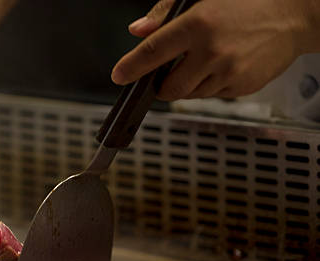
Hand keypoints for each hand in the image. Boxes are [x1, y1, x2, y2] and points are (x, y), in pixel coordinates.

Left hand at [111, 0, 319, 99]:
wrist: (294, 14)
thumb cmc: (246, 2)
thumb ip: (164, 15)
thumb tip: (138, 32)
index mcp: (198, 24)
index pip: (153, 51)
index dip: (132, 67)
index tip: (119, 75)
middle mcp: (212, 52)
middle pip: (168, 88)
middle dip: (161, 85)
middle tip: (167, 72)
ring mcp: (229, 73)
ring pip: (190, 95)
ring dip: (188, 85)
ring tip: (205, 60)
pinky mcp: (241, 88)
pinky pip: (212, 97)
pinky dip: (209, 86)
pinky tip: (223, 66)